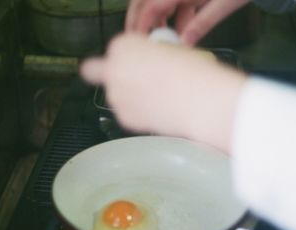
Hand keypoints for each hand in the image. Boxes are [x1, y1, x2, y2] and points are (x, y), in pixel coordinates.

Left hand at [80, 34, 247, 152]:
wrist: (199, 101)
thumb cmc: (192, 70)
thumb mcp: (169, 50)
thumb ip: (147, 56)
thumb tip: (146, 66)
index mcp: (123, 45)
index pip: (117, 48)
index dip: (131, 55)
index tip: (144, 61)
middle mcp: (112, 70)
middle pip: (96, 70)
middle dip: (109, 74)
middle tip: (129, 81)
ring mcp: (115, 96)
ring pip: (114, 94)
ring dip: (127, 96)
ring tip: (155, 100)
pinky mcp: (124, 119)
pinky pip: (126, 113)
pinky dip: (137, 114)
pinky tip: (157, 112)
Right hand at [125, 0, 249, 44]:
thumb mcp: (224, 5)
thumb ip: (202, 24)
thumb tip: (184, 43)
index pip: (151, 5)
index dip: (141, 24)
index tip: (138, 40)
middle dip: (139, 18)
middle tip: (137, 38)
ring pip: (157, 1)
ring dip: (155, 18)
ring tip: (161, 37)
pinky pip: (172, 1)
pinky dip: (172, 14)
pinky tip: (180, 28)